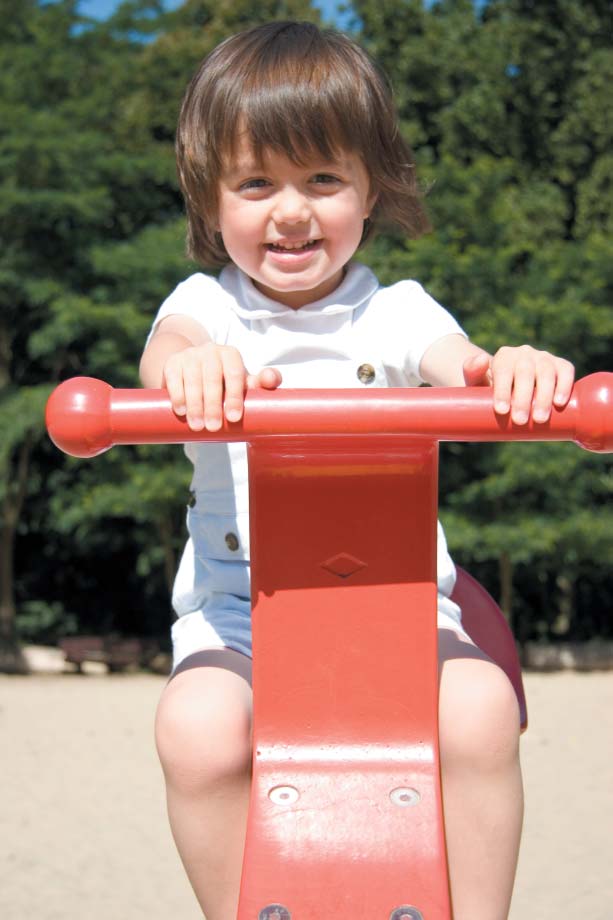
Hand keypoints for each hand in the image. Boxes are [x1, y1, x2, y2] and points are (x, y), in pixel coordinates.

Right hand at [163, 343, 281, 430]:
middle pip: (212, 378)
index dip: (235, 396)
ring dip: (195, 405)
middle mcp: (210, 350)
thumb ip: (261, 382)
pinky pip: (174, 378)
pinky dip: (177, 395)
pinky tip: (181, 411)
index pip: (234, 374)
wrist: (191, 369)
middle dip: (213, 405)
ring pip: (192, 380)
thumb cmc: (224, 382)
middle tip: (213, 427)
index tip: (234, 418)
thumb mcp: (242, 382)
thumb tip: (272, 379)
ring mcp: (190, 355)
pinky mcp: (172, 363)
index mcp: (230, 355)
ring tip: (197, 426)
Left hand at [463, 345, 574, 424]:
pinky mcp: (561, 366)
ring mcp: (544, 358)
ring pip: (546, 372)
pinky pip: (566, 371)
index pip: (503, 370)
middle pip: (525, 372)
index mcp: (504, 357)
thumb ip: (472, 372)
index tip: (502, 411)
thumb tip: (481, 360)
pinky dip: (564, 386)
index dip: (503, 390)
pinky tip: (560, 403)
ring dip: (544, 396)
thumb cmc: (492, 391)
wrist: (513, 392)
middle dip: (523, 398)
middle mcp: (524, 353)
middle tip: (520, 421)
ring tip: (539, 419)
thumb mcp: (477, 384)